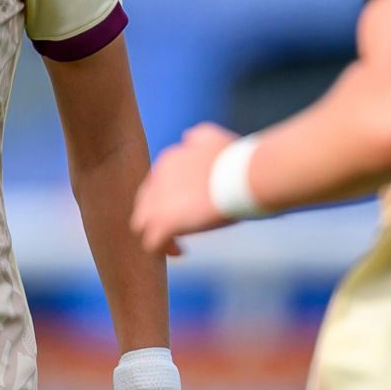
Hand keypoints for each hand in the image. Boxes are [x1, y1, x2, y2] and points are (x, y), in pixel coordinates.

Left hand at [130, 122, 240, 254]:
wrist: (248, 176)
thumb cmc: (239, 160)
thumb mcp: (213, 138)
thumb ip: (197, 138)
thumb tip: (187, 138)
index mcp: (169, 160)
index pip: (156, 183)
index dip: (168, 198)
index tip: (186, 207)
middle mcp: (158, 178)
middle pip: (145, 203)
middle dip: (159, 216)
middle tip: (179, 228)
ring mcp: (159, 202)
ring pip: (142, 224)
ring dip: (157, 234)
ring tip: (175, 244)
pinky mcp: (165, 222)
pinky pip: (152, 243)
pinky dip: (163, 249)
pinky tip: (181, 252)